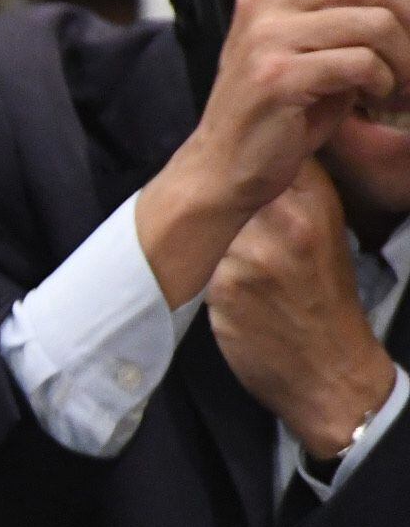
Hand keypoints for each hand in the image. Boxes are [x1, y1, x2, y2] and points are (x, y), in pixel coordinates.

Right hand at [143, 0, 409, 301]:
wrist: (228, 161)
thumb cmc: (289, 100)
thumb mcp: (321, 37)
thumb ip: (359, 1)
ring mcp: (265, 34)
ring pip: (376, 22)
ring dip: (406, 61)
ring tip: (399, 86)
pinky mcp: (275, 75)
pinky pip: (360, 63)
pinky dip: (382, 84)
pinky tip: (374, 98)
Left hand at [212, 158, 401, 460]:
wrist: (332, 369)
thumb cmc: (322, 300)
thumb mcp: (322, 234)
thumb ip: (290, 197)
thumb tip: (242, 166)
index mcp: (316, 201)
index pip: (260, 156)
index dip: (236, 165)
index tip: (228, 177)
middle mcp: (288, 218)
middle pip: (222, 186)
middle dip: (213, 204)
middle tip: (222, 229)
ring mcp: (255, 251)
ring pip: (203, 226)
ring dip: (204, 242)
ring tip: (228, 264)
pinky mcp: (226, 284)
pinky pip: (194, 264)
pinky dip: (201, 276)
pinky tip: (225, 292)